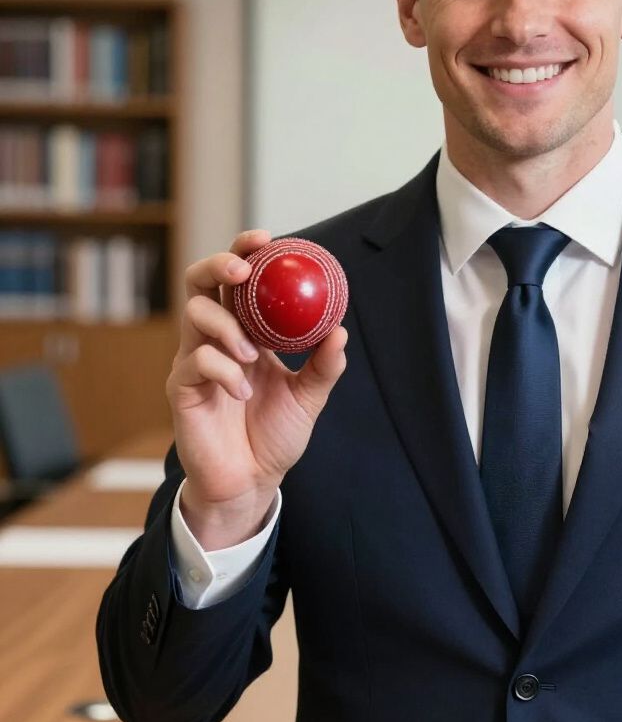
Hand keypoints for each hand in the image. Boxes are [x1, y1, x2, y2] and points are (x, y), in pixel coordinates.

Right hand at [166, 228, 347, 548]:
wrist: (251, 482)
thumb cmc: (275, 436)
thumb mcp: (309, 397)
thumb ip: (325, 366)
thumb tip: (340, 331)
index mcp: (246, 331)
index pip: (237, 280)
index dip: (245, 252)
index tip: (266, 239)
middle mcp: (216, 339)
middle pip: (200, 283)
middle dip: (218, 265)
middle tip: (242, 270)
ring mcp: (194, 361)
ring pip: (194, 315)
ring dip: (226, 325)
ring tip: (251, 353)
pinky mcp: (180, 388)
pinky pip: (196, 362)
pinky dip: (224, 369)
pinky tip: (241, 390)